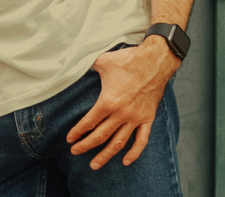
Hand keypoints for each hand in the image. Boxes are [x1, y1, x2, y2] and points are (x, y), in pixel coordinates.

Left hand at [65, 39, 179, 168]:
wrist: (155, 61)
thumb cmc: (128, 60)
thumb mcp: (103, 61)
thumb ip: (88, 66)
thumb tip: (76, 65)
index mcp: (108, 101)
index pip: (89, 122)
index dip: (78, 132)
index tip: (70, 139)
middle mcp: (121, 113)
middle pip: (101, 136)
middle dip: (86, 146)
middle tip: (75, 152)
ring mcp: (135, 118)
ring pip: (119, 143)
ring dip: (106, 155)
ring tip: (94, 165)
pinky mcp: (148, 118)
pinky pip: (142, 140)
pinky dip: (134, 153)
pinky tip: (126, 161)